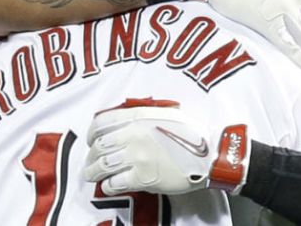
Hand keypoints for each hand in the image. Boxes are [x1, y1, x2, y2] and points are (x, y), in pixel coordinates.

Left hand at [84, 98, 249, 195]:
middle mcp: (133, 135)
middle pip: (99, 146)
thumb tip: (125, 122)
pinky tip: (108, 186)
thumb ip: (143, 116)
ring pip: (103, 165)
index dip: (91, 133)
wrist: (209, 155)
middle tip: (91, 161)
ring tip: (92, 175)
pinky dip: (107, 185)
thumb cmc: (192, 134)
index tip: (90, 140)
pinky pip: (115, 183)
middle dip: (91, 155)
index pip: (101, 122)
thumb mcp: (167, 113)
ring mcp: (136, 157)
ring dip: (93, 171)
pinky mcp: (142, 177)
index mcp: (138, 117)